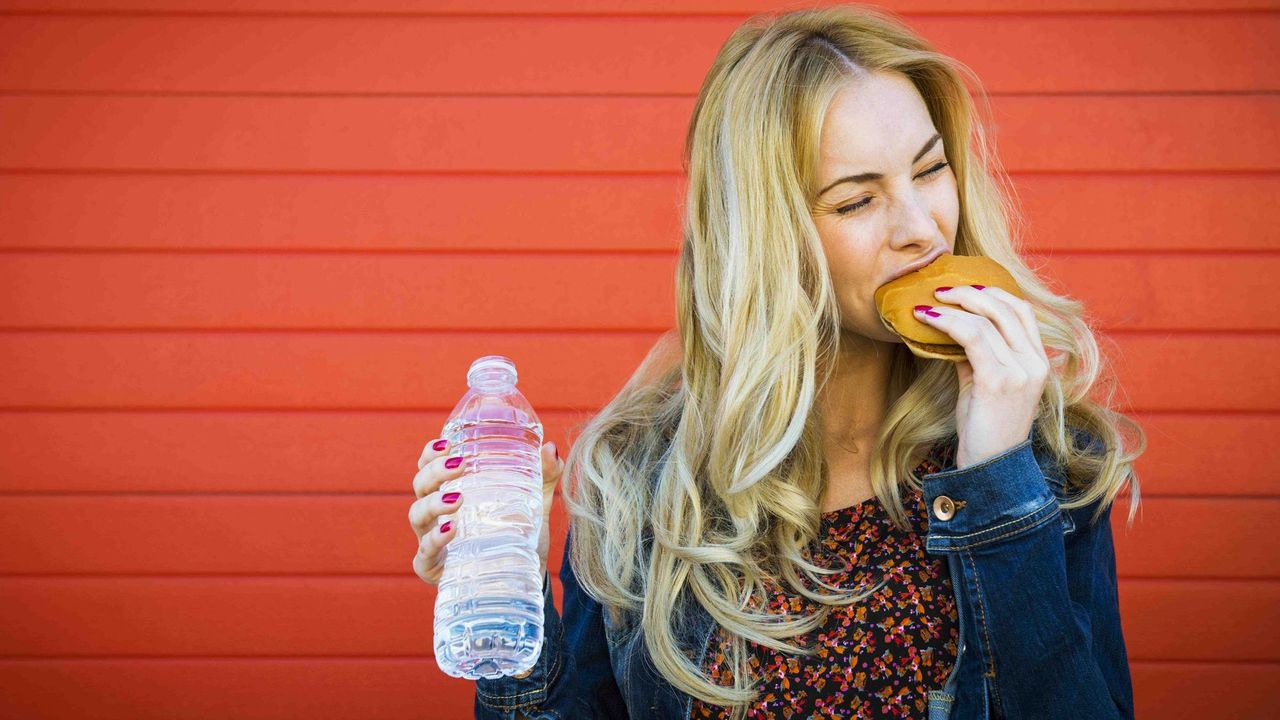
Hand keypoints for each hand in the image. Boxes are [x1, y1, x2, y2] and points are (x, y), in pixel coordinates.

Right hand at [410, 436, 563, 584]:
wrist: (521, 582)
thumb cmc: (515, 537)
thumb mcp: (532, 505)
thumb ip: (543, 477)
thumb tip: (551, 448)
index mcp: (449, 493)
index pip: (429, 467)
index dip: (431, 453)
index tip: (446, 443)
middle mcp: (434, 515)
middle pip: (421, 486)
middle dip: (434, 471)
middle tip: (460, 464)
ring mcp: (430, 542)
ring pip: (417, 515)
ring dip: (433, 503)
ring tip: (457, 498)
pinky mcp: (432, 569)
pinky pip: (424, 553)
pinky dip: (434, 540)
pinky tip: (450, 529)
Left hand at [915, 284, 1048, 468]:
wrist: (990, 467)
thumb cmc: (984, 427)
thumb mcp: (983, 383)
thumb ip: (975, 355)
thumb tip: (950, 328)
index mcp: (1039, 361)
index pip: (1021, 310)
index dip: (993, 292)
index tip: (963, 287)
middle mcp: (1035, 363)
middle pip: (1006, 307)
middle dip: (970, 292)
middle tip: (940, 288)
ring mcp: (1020, 371)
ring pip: (986, 320)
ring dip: (952, 306)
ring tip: (927, 304)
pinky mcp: (998, 381)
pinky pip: (971, 337)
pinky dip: (946, 323)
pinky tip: (926, 319)